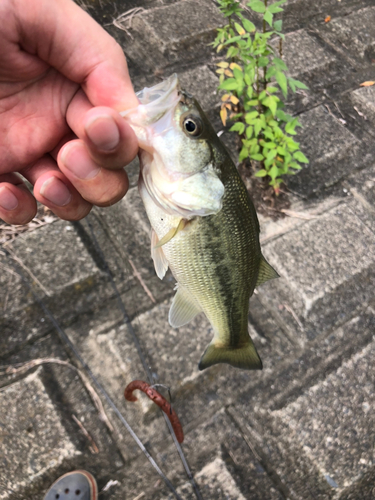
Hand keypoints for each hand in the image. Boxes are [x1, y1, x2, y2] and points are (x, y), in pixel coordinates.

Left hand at [0, 0, 138, 224]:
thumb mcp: (38, 11)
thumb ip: (95, 54)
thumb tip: (127, 110)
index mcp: (74, 86)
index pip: (122, 129)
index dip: (121, 140)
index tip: (97, 129)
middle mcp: (55, 123)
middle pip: (108, 173)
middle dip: (100, 174)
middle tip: (70, 155)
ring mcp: (25, 151)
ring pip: (75, 199)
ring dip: (71, 199)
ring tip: (46, 181)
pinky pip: (20, 209)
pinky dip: (19, 210)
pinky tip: (4, 191)